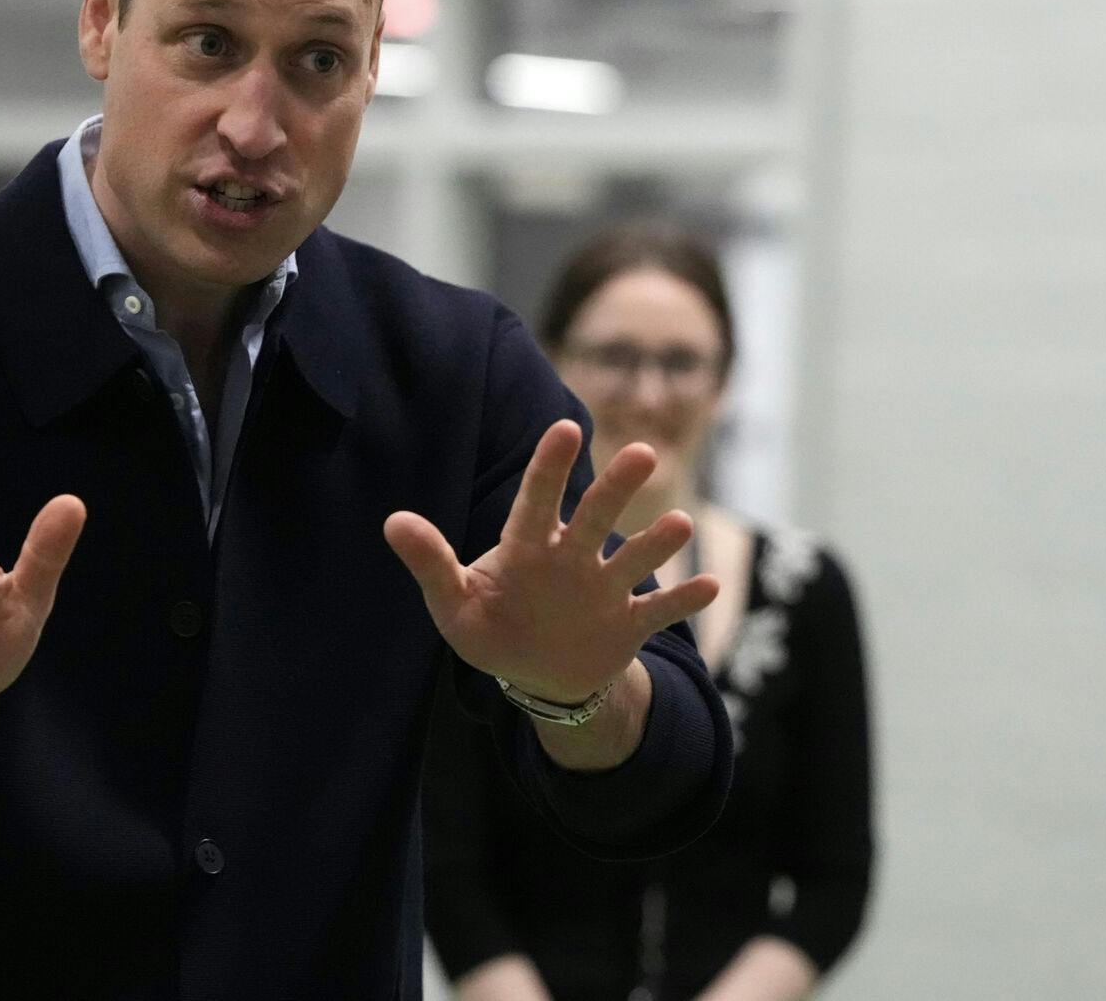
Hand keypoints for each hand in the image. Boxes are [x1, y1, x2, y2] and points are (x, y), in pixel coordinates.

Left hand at [385, 419, 716, 703]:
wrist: (538, 677)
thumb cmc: (491, 629)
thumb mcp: (454, 605)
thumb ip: (431, 564)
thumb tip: (393, 522)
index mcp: (528, 546)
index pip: (537, 500)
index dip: (549, 468)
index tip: (565, 428)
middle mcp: (573, 557)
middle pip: (596, 517)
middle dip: (617, 488)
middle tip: (641, 452)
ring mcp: (605, 590)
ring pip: (634, 560)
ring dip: (657, 543)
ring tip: (680, 524)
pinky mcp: (630, 625)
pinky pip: (661, 611)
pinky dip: (684, 601)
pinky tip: (712, 587)